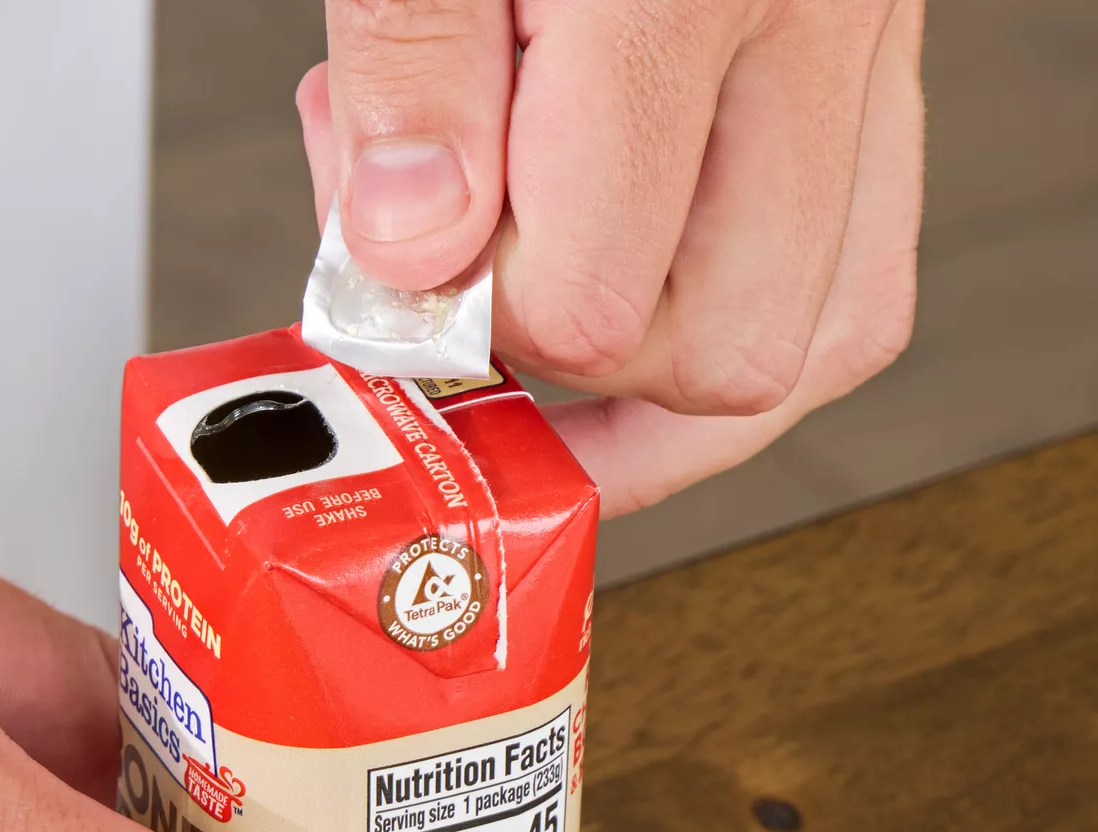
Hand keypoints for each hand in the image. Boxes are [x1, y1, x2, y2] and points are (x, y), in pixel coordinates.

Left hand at [297, 0, 925, 514]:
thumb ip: (410, 76)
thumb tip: (413, 258)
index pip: (584, 296)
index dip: (456, 328)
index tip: (378, 289)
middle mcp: (819, 23)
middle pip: (723, 356)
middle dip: (561, 363)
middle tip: (456, 299)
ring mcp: (866, 51)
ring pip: (817, 339)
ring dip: (660, 378)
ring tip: (537, 345)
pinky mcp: (871, 66)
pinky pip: (856, 265)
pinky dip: (740, 322)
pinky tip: (638, 314)